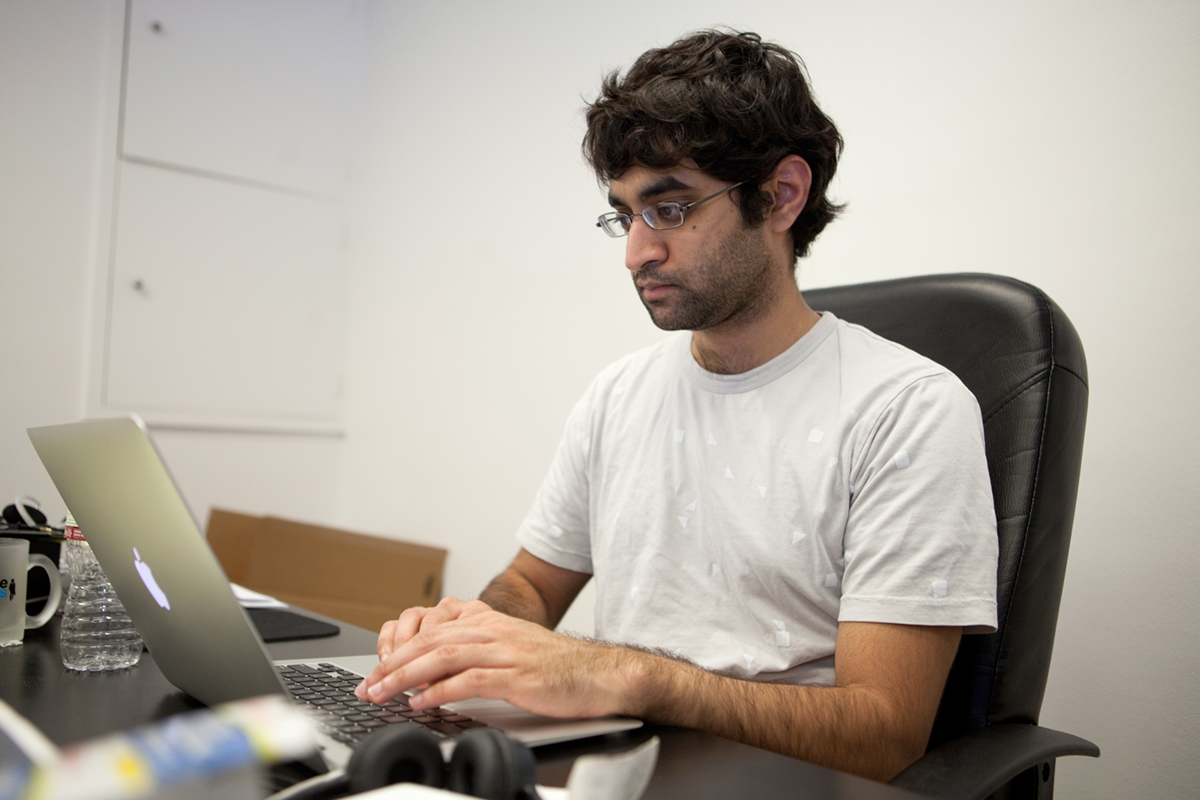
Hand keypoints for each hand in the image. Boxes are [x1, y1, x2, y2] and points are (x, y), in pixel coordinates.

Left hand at [355, 605, 636, 718]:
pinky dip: (441, 691)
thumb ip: (476, 655)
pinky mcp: (518, 675)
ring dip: (407, 677)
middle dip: (393, 664)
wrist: (601, 673)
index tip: (376, 672)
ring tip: (384, 694)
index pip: (432, 630)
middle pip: (431, 641)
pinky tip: (423, 702)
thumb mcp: (512, 650)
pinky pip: (471, 680)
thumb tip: (434, 676)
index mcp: (490, 621)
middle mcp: (494, 631)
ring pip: (444, 656)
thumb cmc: (558, 668)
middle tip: (369, 685)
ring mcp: (507, 651)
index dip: (399, 650)